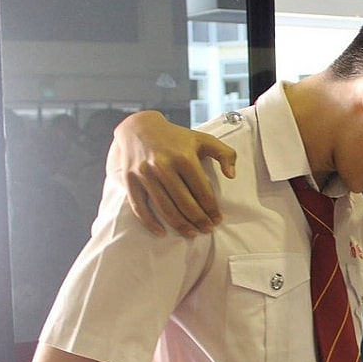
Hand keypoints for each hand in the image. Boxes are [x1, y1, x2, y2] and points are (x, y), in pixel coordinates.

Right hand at [108, 111, 234, 237]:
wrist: (140, 128)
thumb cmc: (177, 138)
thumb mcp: (204, 139)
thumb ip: (225, 154)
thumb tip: (232, 175)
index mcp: (184, 157)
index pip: (202, 191)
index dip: (212, 209)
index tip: (218, 219)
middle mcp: (163, 166)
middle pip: (184, 203)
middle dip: (199, 220)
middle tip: (207, 229)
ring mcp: (144, 174)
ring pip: (165, 208)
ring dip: (180, 225)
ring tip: (191, 233)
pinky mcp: (130, 180)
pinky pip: (139, 207)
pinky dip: (150, 223)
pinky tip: (162, 232)